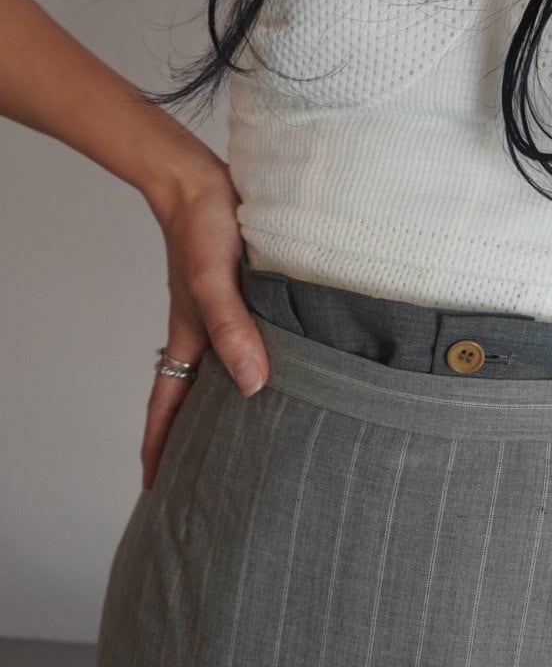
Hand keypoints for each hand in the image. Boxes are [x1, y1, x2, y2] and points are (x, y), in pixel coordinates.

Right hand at [141, 163, 269, 490]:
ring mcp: (221, 313)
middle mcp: (203, 332)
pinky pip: (243, 338)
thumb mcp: (215, 282)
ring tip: (250, 432)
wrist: (201, 180)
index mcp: (190, 338)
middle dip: (195, 436)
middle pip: (193, 396)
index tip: (156, 486)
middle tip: (210, 475)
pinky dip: (252, 359)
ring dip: (227, 400)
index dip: (160, 446)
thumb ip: (233, 330)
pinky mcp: (243, 293)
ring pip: (221, 369)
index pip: (168, 405)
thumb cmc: (202, 227)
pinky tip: (280, 364)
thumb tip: (254, 385)